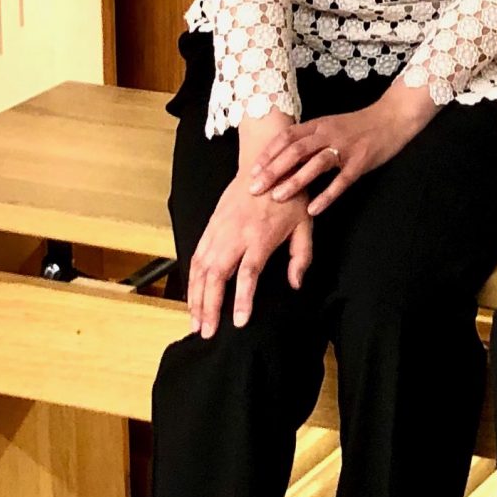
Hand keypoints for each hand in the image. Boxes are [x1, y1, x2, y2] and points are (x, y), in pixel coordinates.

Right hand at [186, 179, 312, 338]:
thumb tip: (295, 284)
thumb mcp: (306, 224)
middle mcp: (235, 235)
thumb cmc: (289, 197)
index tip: (238, 321)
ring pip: (201, 269)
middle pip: (216, 275)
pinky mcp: (210, 227)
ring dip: (196, 297)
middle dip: (209, 306)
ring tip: (196, 322)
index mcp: (261, 236)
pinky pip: (195, 257)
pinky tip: (192, 297)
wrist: (266, 163)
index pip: (247, 273)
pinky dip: (190, 279)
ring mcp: (219, 231)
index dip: (241, 298)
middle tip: (207, 332)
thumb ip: (302, 256)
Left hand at [246, 85, 431, 215]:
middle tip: (255, 188)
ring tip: (278, 198)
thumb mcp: (331, 125)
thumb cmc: (359, 125)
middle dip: (273, 170)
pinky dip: (326, 195)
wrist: (393, 118)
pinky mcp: (361, 162)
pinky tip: (313, 209)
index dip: (268, 154)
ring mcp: (345, 148)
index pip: (287, 137)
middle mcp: (329, 134)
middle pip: (295, 151)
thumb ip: (309, 138)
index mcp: (319, 125)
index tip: (252, 171)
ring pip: (315, 164)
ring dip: (295, 181)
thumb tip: (282, 156)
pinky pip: (341, 181)